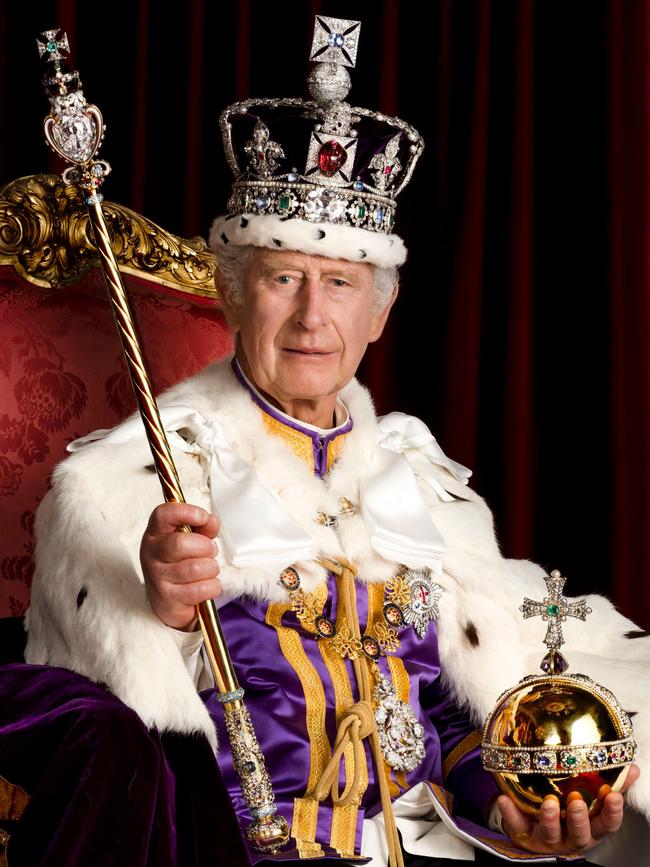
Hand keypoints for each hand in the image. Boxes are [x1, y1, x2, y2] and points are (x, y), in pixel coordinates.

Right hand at [140, 503, 220, 630]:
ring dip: (211, 568)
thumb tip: (211, 521)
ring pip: (194, 568)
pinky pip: (200, 589)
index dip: (186, 512)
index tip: (202, 516)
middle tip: (211, 551)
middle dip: (205, 547)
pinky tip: (207, 585)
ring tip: (209, 569)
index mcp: (155, 534)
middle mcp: (151, 554)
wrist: (167, 600)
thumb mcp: (190, 540)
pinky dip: (212, 586)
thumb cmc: (180, 563)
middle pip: (180, 543)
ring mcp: (157, 577)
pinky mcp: (167, 599)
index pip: (163, 515)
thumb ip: (202, 528)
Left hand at [498, 763, 639, 853]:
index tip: (612, 795)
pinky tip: (504, 799)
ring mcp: (548, 838)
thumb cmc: (570, 809)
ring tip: (549, 802)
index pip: (606, 824)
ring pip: (551, 834)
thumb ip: (612, 784)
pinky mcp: (524, 835)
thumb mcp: (592, 800)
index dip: (611, 812)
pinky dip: (510, 814)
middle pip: (579, 834)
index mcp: (590, 827)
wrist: (536, 825)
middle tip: (576, 802)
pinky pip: (517, 825)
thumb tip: (632, 767)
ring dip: (550, 819)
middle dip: (579, 819)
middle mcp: (571, 836)